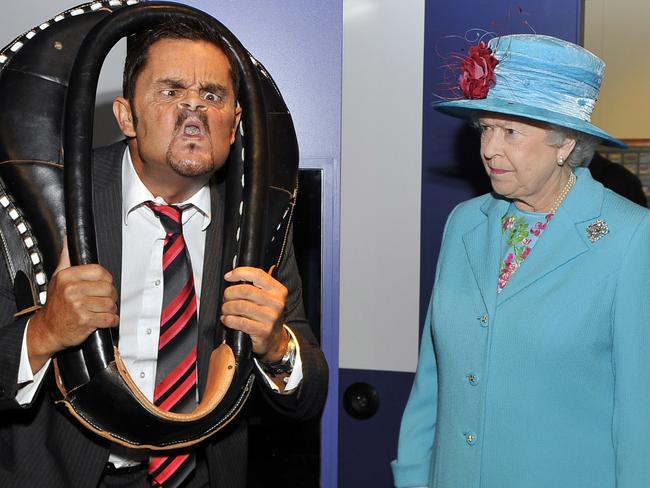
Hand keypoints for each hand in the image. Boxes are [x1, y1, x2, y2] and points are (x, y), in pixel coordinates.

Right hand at [27, 239, 118, 372]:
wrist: (47, 329)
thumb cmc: (56, 304)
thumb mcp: (57, 278)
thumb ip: (66, 259)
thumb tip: (68, 241)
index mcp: (67, 277)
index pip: (100, 271)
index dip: (107, 280)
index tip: (104, 285)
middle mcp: (72, 290)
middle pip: (108, 288)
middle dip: (111, 296)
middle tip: (104, 300)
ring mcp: (78, 306)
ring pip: (110, 304)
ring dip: (111, 309)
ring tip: (102, 310)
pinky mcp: (84, 321)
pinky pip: (109, 318)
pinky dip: (111, 321)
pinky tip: (104, 320)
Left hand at [221, 267, 288, 361]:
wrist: (274, 339)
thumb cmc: (266, 314)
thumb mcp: (268, 297)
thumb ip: (257, 284)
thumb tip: (235, 273)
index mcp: (278, 290)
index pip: (257, 274)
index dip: (240, 273)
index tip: (228, 276)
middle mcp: (276, 303)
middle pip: (245, 290)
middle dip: (230, 293)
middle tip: (226, 297)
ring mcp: (270, 317)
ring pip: (240, 306)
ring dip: (227, 307)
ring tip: (226, 309)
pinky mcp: (263, 331)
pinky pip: (239, 322)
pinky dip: (228, 320)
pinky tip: (227, 319)